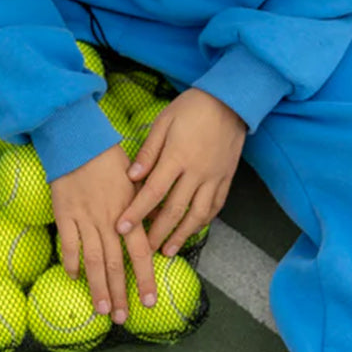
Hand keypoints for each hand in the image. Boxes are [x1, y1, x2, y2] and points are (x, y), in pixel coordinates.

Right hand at [50, 144, 156, 322]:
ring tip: (101, 310)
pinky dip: (71, 262)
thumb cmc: (111, 159)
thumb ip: (143, 207)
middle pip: (114, 264)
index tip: (149, 301)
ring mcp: (85, 219)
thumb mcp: (135, 181)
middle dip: (119, 294)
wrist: (80, 141)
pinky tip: (74, 278)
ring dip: (97, 287)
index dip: (144, 279)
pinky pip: (68, 244)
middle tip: (121, 318)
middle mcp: (108, 220)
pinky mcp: (64, 214)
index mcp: (129, 213)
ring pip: (92, 260)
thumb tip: (156, 228)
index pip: (140, 253)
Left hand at [115, 88, 246, 254]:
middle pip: (174, 210)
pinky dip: (203, 222)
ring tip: (168, 250)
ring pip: (197, 215)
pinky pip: (215, 206)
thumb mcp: (163, 122)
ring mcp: (214, 177)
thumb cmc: (192, 108)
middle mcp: (196, 172)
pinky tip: (192, 230)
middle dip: (157, 233)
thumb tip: (132, 177)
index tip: (121, 228)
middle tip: (143, 250)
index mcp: (177, 157)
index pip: (153, 193)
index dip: (136, 213)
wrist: (230, 101)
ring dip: (181, 235)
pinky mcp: (226, 178)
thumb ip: (148, 152)